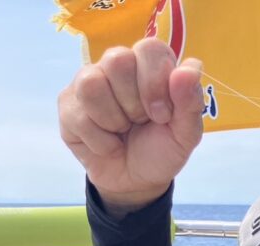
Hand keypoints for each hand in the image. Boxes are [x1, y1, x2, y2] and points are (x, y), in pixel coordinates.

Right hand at [58, 37, 203, 214]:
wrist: (136, 182)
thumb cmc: (161, 150)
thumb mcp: (185, 134)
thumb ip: (191, 102)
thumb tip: (190, 68)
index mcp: (150, 66)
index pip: (149, 49)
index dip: (155, 82)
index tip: (162, 114)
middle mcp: (118, 65)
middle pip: (117, 60)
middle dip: (134, 104)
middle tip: (140, 122)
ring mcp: (88, 81)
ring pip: (91, 84)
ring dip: (113, 120)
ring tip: (122, 131)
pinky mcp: (68, 104)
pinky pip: (78, 115)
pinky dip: (100, 141)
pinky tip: (108, 144)